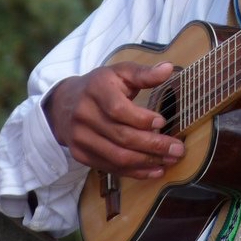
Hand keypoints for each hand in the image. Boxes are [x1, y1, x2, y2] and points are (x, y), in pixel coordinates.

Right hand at [45, 62, 183, 178]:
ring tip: (171, 161)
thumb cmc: (100, 86)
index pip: (118, 110)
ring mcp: (80, 137)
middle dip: (153, 145)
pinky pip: (110, 167)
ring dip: (147, 161)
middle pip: (121, 136)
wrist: (63, 104)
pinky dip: (134, 172)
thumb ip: (144, 73)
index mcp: (96, 90)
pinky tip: (154, 170)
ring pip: (117, 156)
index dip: (142, 119)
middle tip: (177, 149)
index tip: (162, 122)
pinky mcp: (80, 154)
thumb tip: (168, 68)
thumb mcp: (120, 72)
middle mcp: (84, 115)